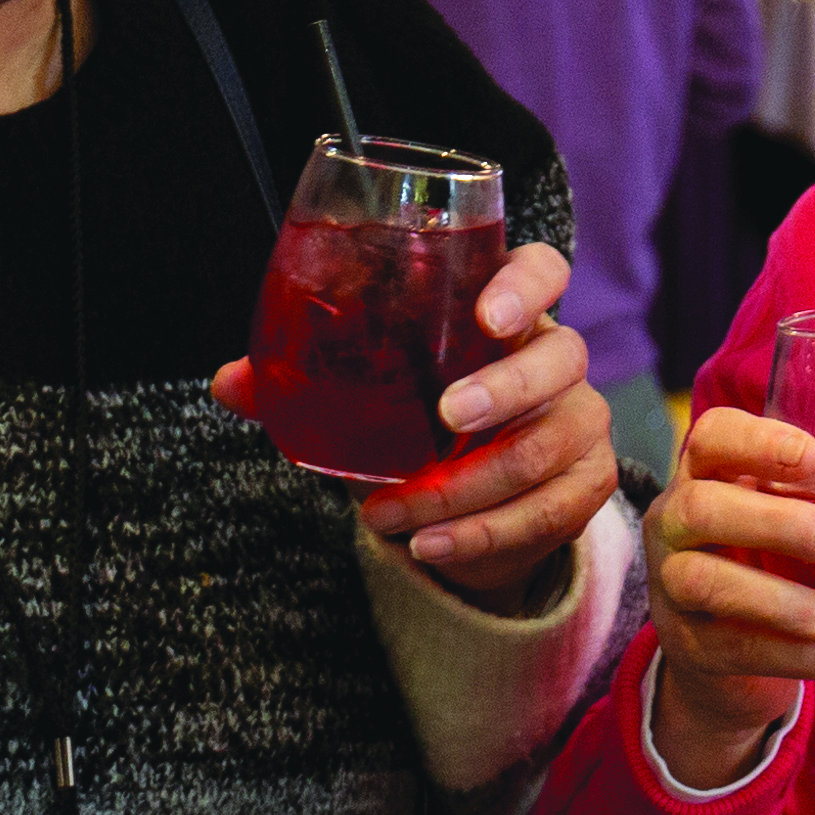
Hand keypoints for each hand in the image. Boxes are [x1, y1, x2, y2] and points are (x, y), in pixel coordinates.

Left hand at [211, 240, 615, 612]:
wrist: (463, 502)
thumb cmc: (414, 421)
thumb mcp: (364, 396)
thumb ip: (300, 383)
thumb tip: (228, 382)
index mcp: (505, 311)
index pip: (543, 270)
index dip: (525, 286)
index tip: (488, 316)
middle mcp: (555, 356)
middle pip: (561, 356)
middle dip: (506, 389)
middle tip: (447, 418)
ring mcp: (579, 418)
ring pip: (549, 445)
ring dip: (470, 486)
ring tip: (395, 512)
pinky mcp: (586, 481)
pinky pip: (553, 510)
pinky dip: (487, 533)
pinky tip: (432, 544)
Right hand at [642, 405, 814, 787]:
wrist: (717, 656)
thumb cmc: (766, 564)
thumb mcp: (786, 522)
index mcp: (703, 478)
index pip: (710, 439)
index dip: (755, 441)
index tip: (813, 456)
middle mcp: (673, 525)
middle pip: (700, 508)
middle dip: (775, 523)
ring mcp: (670, 587)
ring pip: (705, 580)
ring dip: (782, 600)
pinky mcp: (688, 647)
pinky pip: (735, 648)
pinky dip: (798, 658)